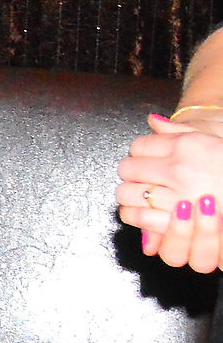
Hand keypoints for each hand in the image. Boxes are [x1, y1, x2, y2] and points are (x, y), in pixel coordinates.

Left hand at [121, 112, 222, 270]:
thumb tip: (152, 120)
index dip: (139, 154)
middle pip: (128, 168)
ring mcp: (180, 196)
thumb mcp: (214, 139)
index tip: (145, 161)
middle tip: (140, 180)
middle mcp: (181, 169)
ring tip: (140, 197)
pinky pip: (141, 218)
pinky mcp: (181, 222)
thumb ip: (180, 131)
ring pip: (127, 194)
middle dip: (131, 174)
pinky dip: (137, 217)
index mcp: (188, 146)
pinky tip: (144, 215)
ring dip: (129, 196)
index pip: (139, 146)